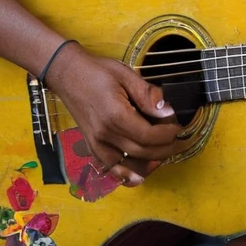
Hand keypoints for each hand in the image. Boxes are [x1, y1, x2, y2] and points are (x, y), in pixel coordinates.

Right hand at [46, 44, 180, 183]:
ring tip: (163, 154)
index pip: (149, 135)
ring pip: (128, 166)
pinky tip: (139, 174)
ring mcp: (96, 143)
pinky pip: (110, 168)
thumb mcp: (126, 75)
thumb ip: (147, 95)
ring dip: (149, 164)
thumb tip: (167, 112)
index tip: (178, 127)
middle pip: (142, 152)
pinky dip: (126, 174)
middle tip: (178, 140)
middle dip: (165, 149)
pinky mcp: (91, 145)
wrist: (67, 73)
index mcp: (115, 115)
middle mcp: (104, 134)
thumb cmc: (97, 71)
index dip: (168, 134)